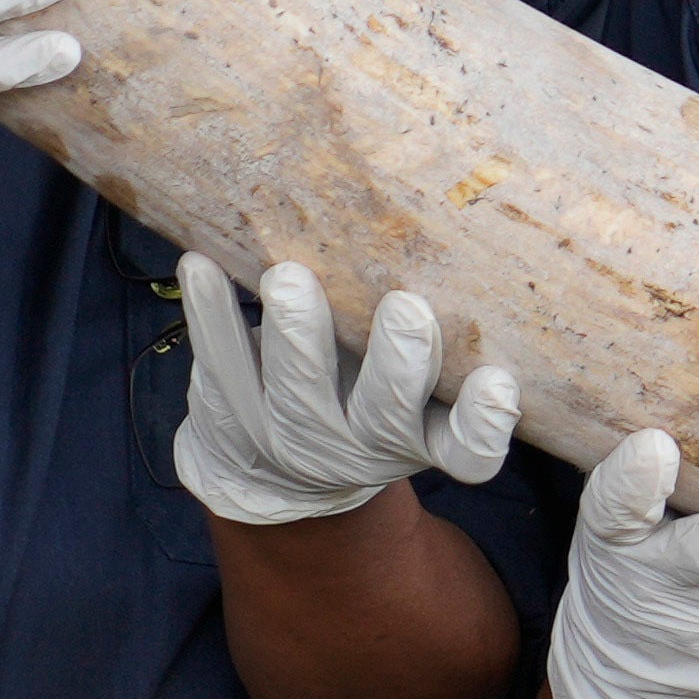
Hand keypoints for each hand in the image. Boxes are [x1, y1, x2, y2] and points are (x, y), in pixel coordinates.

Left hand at [172, 256, 519, 532]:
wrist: (278, 471)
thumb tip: (452, 226)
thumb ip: (435, 335)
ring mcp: (293, 442)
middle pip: (385, 418)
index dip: (485, 424)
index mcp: (422, 441)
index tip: (498, 382)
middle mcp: (362, 451)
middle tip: (406, 309)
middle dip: (396, 366)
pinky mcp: (230, 422)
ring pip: (296, 395)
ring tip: (290, 280)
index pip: (468, 450)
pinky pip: (219, 368)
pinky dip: (210, 315)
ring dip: (296, 337)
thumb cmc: (365, 398)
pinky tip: (200, 265)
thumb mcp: (413, 387)